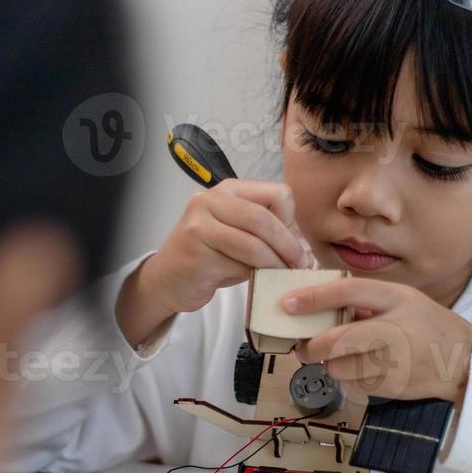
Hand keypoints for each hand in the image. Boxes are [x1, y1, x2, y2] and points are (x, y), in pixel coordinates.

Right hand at [117, 180, 314, 347]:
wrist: (166, 280)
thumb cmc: (208, 258)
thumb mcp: (238, 236)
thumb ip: (266, 233)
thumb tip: (305, 248)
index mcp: (228, 190)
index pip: (278, 194)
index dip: (292, 220)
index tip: (294, 243)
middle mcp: (210, 201)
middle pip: (265, 218)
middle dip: (289, 245)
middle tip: (300, 264)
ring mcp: (200, 226)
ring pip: (254, 244)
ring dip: (276, 264)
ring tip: (284, 275)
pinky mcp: (197, 253)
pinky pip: (239, 265)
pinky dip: (257, 276)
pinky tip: (262, 282)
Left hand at [285, 278, 471, 404]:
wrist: (463, 361)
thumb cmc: (426, 326)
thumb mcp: (402, 300)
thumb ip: (365, 301)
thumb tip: (316, 307)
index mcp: (395, 298)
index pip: (346, 292)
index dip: (312, 298)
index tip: (287, 304)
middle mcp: (394, 328)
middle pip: (335, 340)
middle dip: (311, 347)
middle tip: (304, 347)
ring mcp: (393, 361)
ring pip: (338, 367)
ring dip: (331, 365)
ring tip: (343, 359)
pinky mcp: (391, 386)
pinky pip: (352, 385)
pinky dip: (349, 379)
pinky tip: (364, 371)